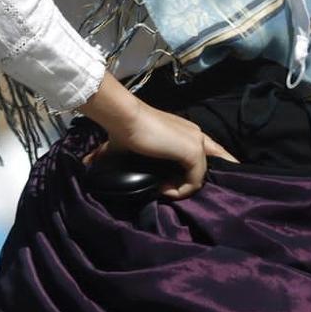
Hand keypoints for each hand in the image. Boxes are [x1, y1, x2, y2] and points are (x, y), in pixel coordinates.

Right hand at [80, 75, 235, 199]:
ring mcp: (197, 142)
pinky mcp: (193, 151)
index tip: (197, 183)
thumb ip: (134, 159)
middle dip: (203, 181)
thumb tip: (91, 164)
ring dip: (181, 189)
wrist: (125, 119)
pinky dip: (179, 191)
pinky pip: (195, 181)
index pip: (212, 151)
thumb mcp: (135, 149)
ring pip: (201, 177)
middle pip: (219, 161)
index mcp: (187, 132)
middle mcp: (197, 135)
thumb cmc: (125, 131)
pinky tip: (161, 189)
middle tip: (173, 193)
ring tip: (160, 189)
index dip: (214, 166)